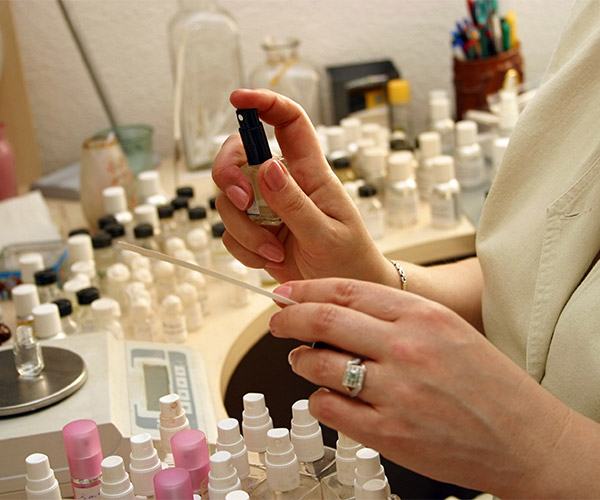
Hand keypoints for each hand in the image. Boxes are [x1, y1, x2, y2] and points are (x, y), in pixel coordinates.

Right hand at [212, 88, 391, 284]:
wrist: (339, 291)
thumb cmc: (347, 257)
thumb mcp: (326, 233)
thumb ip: (295, 203)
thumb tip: (268, 167)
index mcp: (310, 173)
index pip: (289, 123)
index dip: (265, 103)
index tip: (238, 98)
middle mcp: (284, 183)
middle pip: (240, 156)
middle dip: (228, 175)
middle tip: (242, 201)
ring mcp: (266, 208)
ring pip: (229, 200)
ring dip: (244, 229)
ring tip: (274, 251)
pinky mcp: (254, 231)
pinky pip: (230, 232)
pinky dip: (244, 249)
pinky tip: (270, 259)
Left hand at [269, 278, 576, 496]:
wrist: (524, 438)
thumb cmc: (487, 381)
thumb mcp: (446, 328)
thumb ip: (393, 315)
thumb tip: (335, 309)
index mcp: (421, 315)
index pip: (344, 291)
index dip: (306, 289)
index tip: (285, 292)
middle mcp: (405, 349)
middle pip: (323, 321)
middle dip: (288, 318)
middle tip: (276, 322)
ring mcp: (395, 392)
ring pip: (318, 365)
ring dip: (300, 360)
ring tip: (301, 360)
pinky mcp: (389, 433)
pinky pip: (330, 408)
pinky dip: (320, 399)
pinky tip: (328, 396)